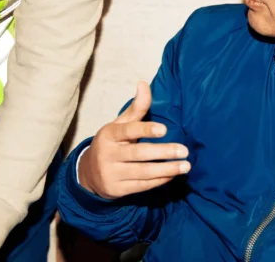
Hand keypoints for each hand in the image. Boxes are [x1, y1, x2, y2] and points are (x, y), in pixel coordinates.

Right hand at [78, 81, 190, 199]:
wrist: (88, 173)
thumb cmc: (111, 144)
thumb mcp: (120, 125)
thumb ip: (136, 108)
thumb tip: (144, 83)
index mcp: (108, 135)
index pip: (128, 131)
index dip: (145, 129)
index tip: (164, 129)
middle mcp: (108, 154)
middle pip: (139, 153)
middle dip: (163, 152)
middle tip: (184, 151)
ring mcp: (111, 174)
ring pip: (143, 172)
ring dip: (166, 169)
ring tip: (185, 166)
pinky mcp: (117, 190)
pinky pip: (142, 185)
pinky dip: (159, 180)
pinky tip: (173, 174)